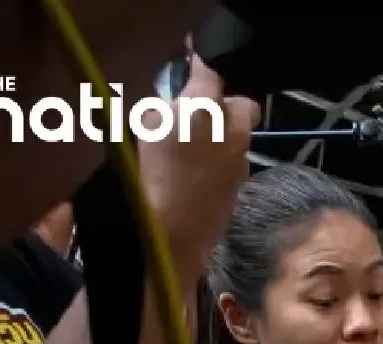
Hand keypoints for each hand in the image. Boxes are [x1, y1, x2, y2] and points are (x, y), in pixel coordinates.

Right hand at [138, 54, 257, 268]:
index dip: (197, 66)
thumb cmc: (146, 175)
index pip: (209, 71)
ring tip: (190, 150)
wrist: (170, 237)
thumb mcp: (139, 129)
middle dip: (224, 105)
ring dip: (220, 139)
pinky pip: (231, 167)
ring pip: (239, 139)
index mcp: (207, 109)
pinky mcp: (238, 191)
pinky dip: (217, 166)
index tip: (186, 66)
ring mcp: (240, 164)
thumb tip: (170, 102)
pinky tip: (194, 178)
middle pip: (242, 105)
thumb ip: (159, 107)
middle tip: (196, 114)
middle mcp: (234, 132)